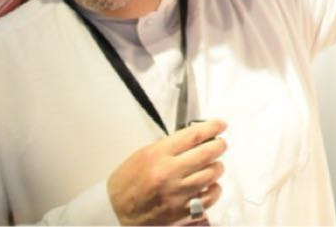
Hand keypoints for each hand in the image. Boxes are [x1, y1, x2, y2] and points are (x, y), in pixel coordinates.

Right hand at [107, 119, 226, 225]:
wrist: (115, 210)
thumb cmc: (128, 181)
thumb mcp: (145, 154)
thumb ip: (170, 146)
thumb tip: (196, 138)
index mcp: (158, 155)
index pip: (194, 135)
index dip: (212, 127)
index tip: (220, 125)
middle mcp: (169, 173)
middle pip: (207, 153)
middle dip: (219, 145)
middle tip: (221, 144)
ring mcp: (177, 193)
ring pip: (211, 174)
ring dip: (217, 167)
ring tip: (213, 165)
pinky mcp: (181, 211)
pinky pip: (209, 197)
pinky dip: (214, 189)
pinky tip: (209, 185)